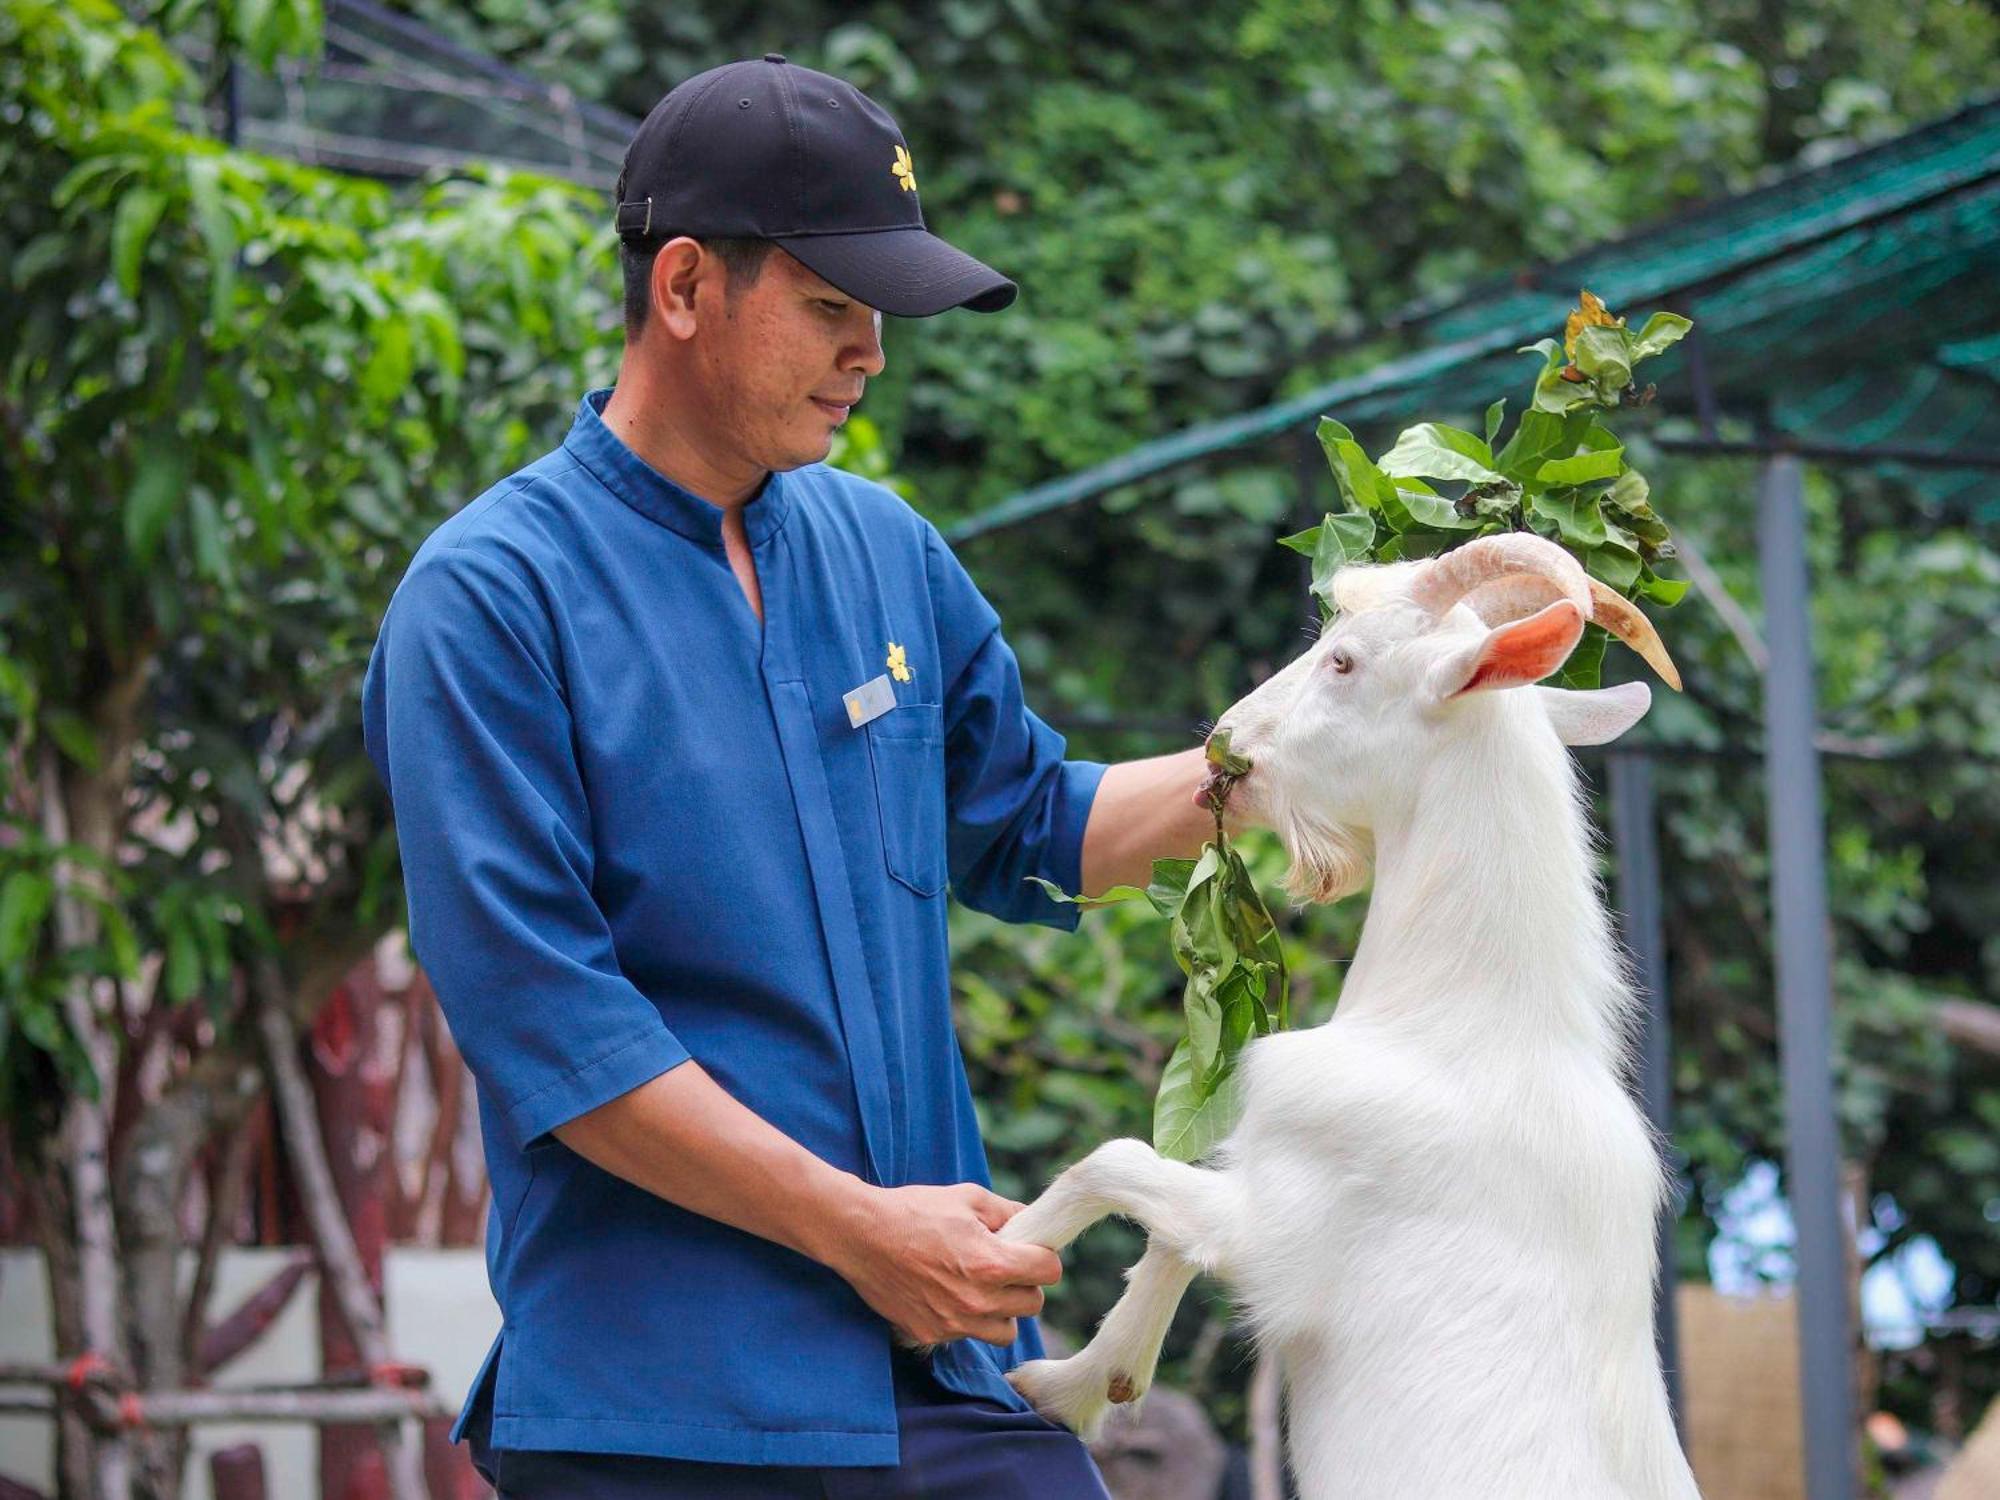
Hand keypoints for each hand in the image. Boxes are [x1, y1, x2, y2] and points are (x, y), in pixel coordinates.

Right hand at [823, 1182, 1061, 1347]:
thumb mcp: (968, 1198)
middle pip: (1032, 1304)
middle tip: (1004, 1266)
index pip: (1049, 1272)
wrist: (860, 1235)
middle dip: (1024, 1284)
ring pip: (1005, 1331)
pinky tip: (948, 1295)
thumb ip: (1008, 1212)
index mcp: (992, 1263)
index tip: (1030, 1251)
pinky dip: (967, 1320)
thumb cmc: (914, 1211)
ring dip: (1002, 1311)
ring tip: (981, 1287)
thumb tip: (1033, 1222)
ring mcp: (954, 1323)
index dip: (1043, 1257)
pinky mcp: (931, 1335)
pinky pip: (967, 1336)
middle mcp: (977, 1300)